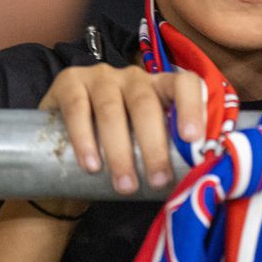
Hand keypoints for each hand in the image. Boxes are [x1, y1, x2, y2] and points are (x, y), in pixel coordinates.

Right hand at [39, 63, 204, 194]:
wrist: (63, 139)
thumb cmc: (118, 143)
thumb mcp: (146, 142)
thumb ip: (169, 150)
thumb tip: (198, 180)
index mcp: (161, 86)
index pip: (184, 84)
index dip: (191, 106)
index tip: (193, 138)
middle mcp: (133, 77)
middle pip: (146, 105)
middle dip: (154, 146)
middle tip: (158, 180)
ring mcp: (100, 77)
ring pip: (112, 111)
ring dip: (119, 152)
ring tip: (125, 185)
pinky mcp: (68, 82)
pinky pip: (77, 109)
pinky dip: (84, 139)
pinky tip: (91, 165)